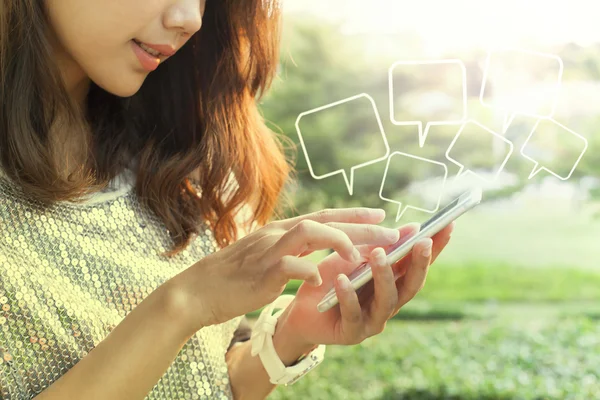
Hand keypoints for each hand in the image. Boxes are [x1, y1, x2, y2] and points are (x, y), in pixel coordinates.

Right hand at [165, 207, 401, 334]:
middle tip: (391, 231)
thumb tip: (317, 250)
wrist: (201, 289)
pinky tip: (320, 280)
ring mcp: (269, 250)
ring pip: (310, 233)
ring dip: (339, 241)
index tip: (381, 214)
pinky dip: (308, 271)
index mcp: (282, 230)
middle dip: (361, 226)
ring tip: (359, 255)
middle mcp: (278, 234)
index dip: (353, 214)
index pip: (324, 216)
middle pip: (325, 221)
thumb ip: (292, 249)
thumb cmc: (236, 275)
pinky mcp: (261, 272)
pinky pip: (290, 266)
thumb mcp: (267, 254)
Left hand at [272, 221, 453, 357]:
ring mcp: (373, 320)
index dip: (436, 246)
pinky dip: (349, 296)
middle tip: (422, 242)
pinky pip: (353, 314)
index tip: (448, 224)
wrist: (301, 312)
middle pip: (411, 285)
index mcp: (393, 283)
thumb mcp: (354, 257)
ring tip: (378, 254)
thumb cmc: (331, 281)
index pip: (418, 263)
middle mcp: (389, 303)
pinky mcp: (351, 333)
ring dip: (384, 276)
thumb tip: (413, 227)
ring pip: (387, 300)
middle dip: (419, 263)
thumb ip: (379, 245)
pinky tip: (343, 280)